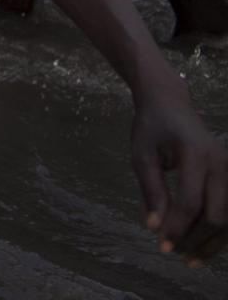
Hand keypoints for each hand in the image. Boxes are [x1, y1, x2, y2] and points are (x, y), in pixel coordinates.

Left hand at [130, 89, 227, 262]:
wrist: (171, 105)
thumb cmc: (152, 128)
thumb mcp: (143, 156)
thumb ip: (151, 191)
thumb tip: (154, 228)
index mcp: (197, 154)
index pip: (191, 201)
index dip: (178, 227)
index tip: (162, 246)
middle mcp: (221, 164)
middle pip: (217, 214)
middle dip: (196, 239)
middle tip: (173, 252)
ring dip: (211, 242)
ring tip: (189, 258)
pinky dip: (219, 232)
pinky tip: (202, 246)